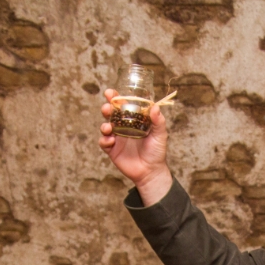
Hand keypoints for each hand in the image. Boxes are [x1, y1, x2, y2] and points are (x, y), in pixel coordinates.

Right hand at [99, 88, 172, 205]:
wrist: (151, 171)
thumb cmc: (157, 152)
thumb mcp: (160, 135)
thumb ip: (158, 121)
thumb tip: (155, 107)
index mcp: (133, 120)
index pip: (122, 105)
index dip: (115, 98)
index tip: (110, 93)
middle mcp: (123, 127)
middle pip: (110, 114)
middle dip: (106, 108)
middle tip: (107, 108)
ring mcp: (116, 138)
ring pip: (105, 127)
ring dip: (104, 125)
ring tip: (108, 128)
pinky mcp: (112, 150)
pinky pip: (104, 143)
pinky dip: (104, 140)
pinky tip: (111, 141)